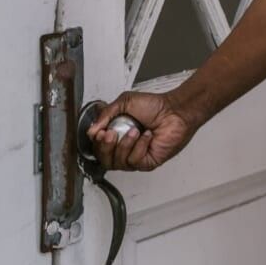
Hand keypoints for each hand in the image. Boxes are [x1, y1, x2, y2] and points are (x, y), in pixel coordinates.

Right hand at [85, 90, 200, 171]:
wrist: (174, 110)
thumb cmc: (155, 106)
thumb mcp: (124, 102)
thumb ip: (106, 114)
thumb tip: (91, 130)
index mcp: (117, 135)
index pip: (98, 147)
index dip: (97, 143)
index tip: (99, 132)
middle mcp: (124, 148)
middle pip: (104, 160)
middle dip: (105, 147)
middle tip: (111, 134)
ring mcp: (135, 156)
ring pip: (118, 162)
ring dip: (124, 145)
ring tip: (134, 131)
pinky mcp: (147, 162)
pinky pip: (134, 161)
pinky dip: (139, 147)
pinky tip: (147, 136)